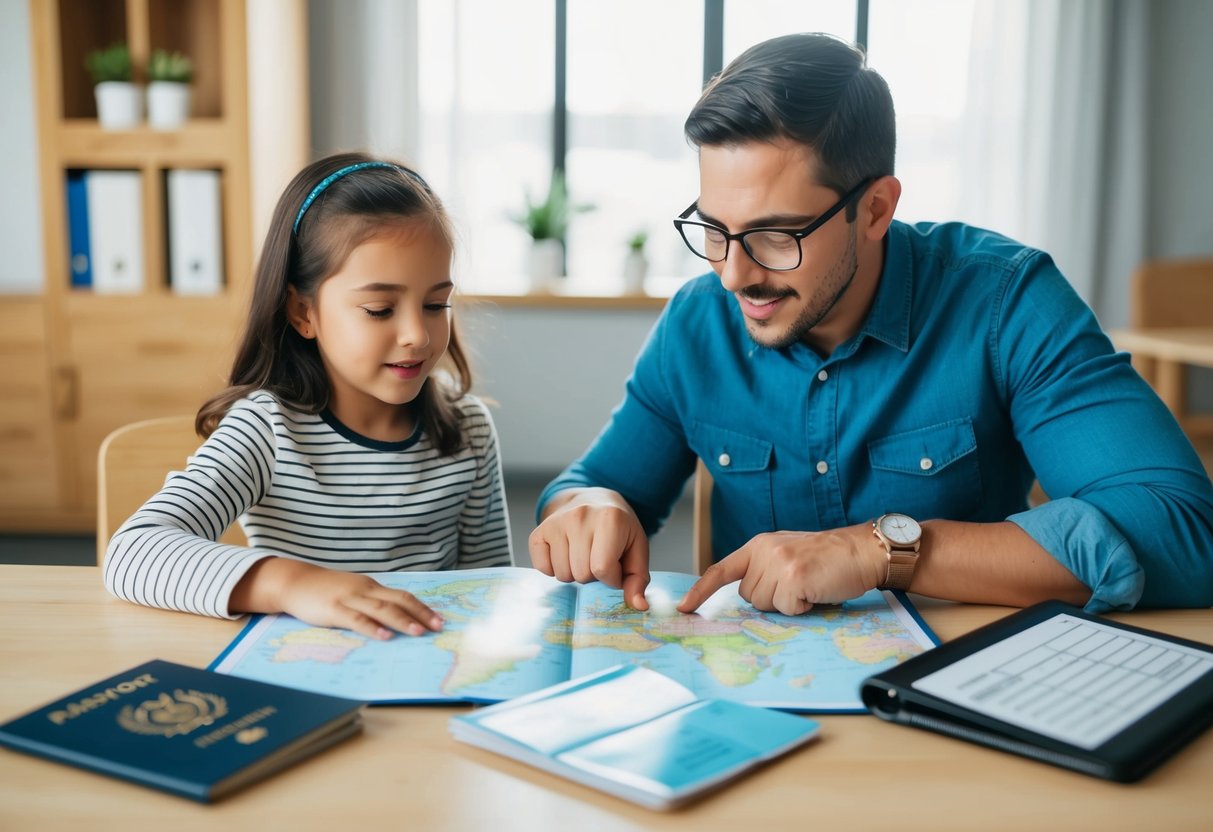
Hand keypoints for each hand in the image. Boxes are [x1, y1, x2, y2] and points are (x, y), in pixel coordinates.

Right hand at [232, 558, 442, 640]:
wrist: (294, 581)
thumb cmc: (325, 590)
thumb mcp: (353, 591)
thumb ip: (371, 602)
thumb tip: (394, 617)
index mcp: (371, 586)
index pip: (402, 596)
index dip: (422, 607)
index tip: (439, 619)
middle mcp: (365, 590)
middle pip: (398, 600)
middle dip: (420, 614)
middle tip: (438, 626)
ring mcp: (350, 598)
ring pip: (381, 609)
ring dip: (402, 621)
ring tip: (418, 632)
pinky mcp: (334, 609)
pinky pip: (356, 619)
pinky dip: (372, 628)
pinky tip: (384, 636)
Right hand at [529, 488, 651, 608]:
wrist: (594, 499)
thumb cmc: (618, 529)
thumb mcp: (637, 548)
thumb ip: (638, 579)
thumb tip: (639, 606)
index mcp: (609, 518)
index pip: (603, 568)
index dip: (611, 577)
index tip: (615, 566)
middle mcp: (580, 516)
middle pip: (581, 574)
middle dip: (593, 575)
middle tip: (597, 557)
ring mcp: (556, 522)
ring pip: (562, 575)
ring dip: (574, 573)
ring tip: (582, 555)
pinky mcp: (539, 532)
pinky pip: (542, 569)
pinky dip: (553, 569)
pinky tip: (565, 554)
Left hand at [678, 526, 884, 615]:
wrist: (861, 550)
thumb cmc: (828, 559)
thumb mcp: (788, 555)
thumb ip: (764, 570)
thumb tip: (750, 598)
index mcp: (759, 545)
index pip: (721, 569)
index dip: (701, 590)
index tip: (684, 607)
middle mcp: (764, 551)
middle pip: (749, 597)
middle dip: (773, 599)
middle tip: (799, 585)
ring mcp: (778, 563)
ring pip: (766, 606)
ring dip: (789, 603)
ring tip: (809, 586)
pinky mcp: (794, 577)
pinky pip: (787, 608)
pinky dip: (803, 607)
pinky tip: (816, 591)